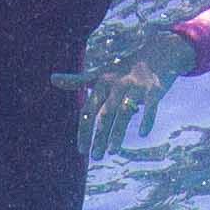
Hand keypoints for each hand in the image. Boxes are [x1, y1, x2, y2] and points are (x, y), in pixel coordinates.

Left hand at [59, 22, 192, 149]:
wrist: (158, 52)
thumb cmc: (124, 68)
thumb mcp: (99, 73)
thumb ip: (77, 80)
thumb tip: (52, 78)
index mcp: (101, 83)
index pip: (88, 110)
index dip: (84, 131)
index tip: (82, 150)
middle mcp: (117, 85)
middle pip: (105, 115)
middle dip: (99, 136)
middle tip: (95, 157)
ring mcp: (136, 87)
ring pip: (124, 113)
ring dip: (117, 133)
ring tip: (112, 151)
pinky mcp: (155, 88)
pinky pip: (150, 106)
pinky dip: (147, 119)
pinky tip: (143, 134)